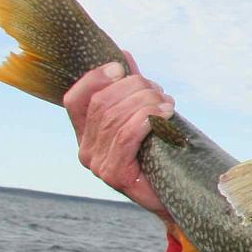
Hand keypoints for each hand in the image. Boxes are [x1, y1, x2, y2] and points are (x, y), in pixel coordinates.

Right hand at [62, 55, 173, 220]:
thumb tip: (124, 57)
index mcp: (86, 133)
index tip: (120, 67)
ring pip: (116, 118)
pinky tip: (165, 113)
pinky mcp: (114, 174)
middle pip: (102, 104)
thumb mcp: (142, 116)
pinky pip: (126, 136)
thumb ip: (130, 91)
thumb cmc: (159, 153)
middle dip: (134, 89)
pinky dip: (146, 119)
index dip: (95, 78)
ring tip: (166, 102)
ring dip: (145, 102)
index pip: (75, 99)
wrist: (176, 195)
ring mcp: (97, 163)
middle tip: (159, 91)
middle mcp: (85, 149)